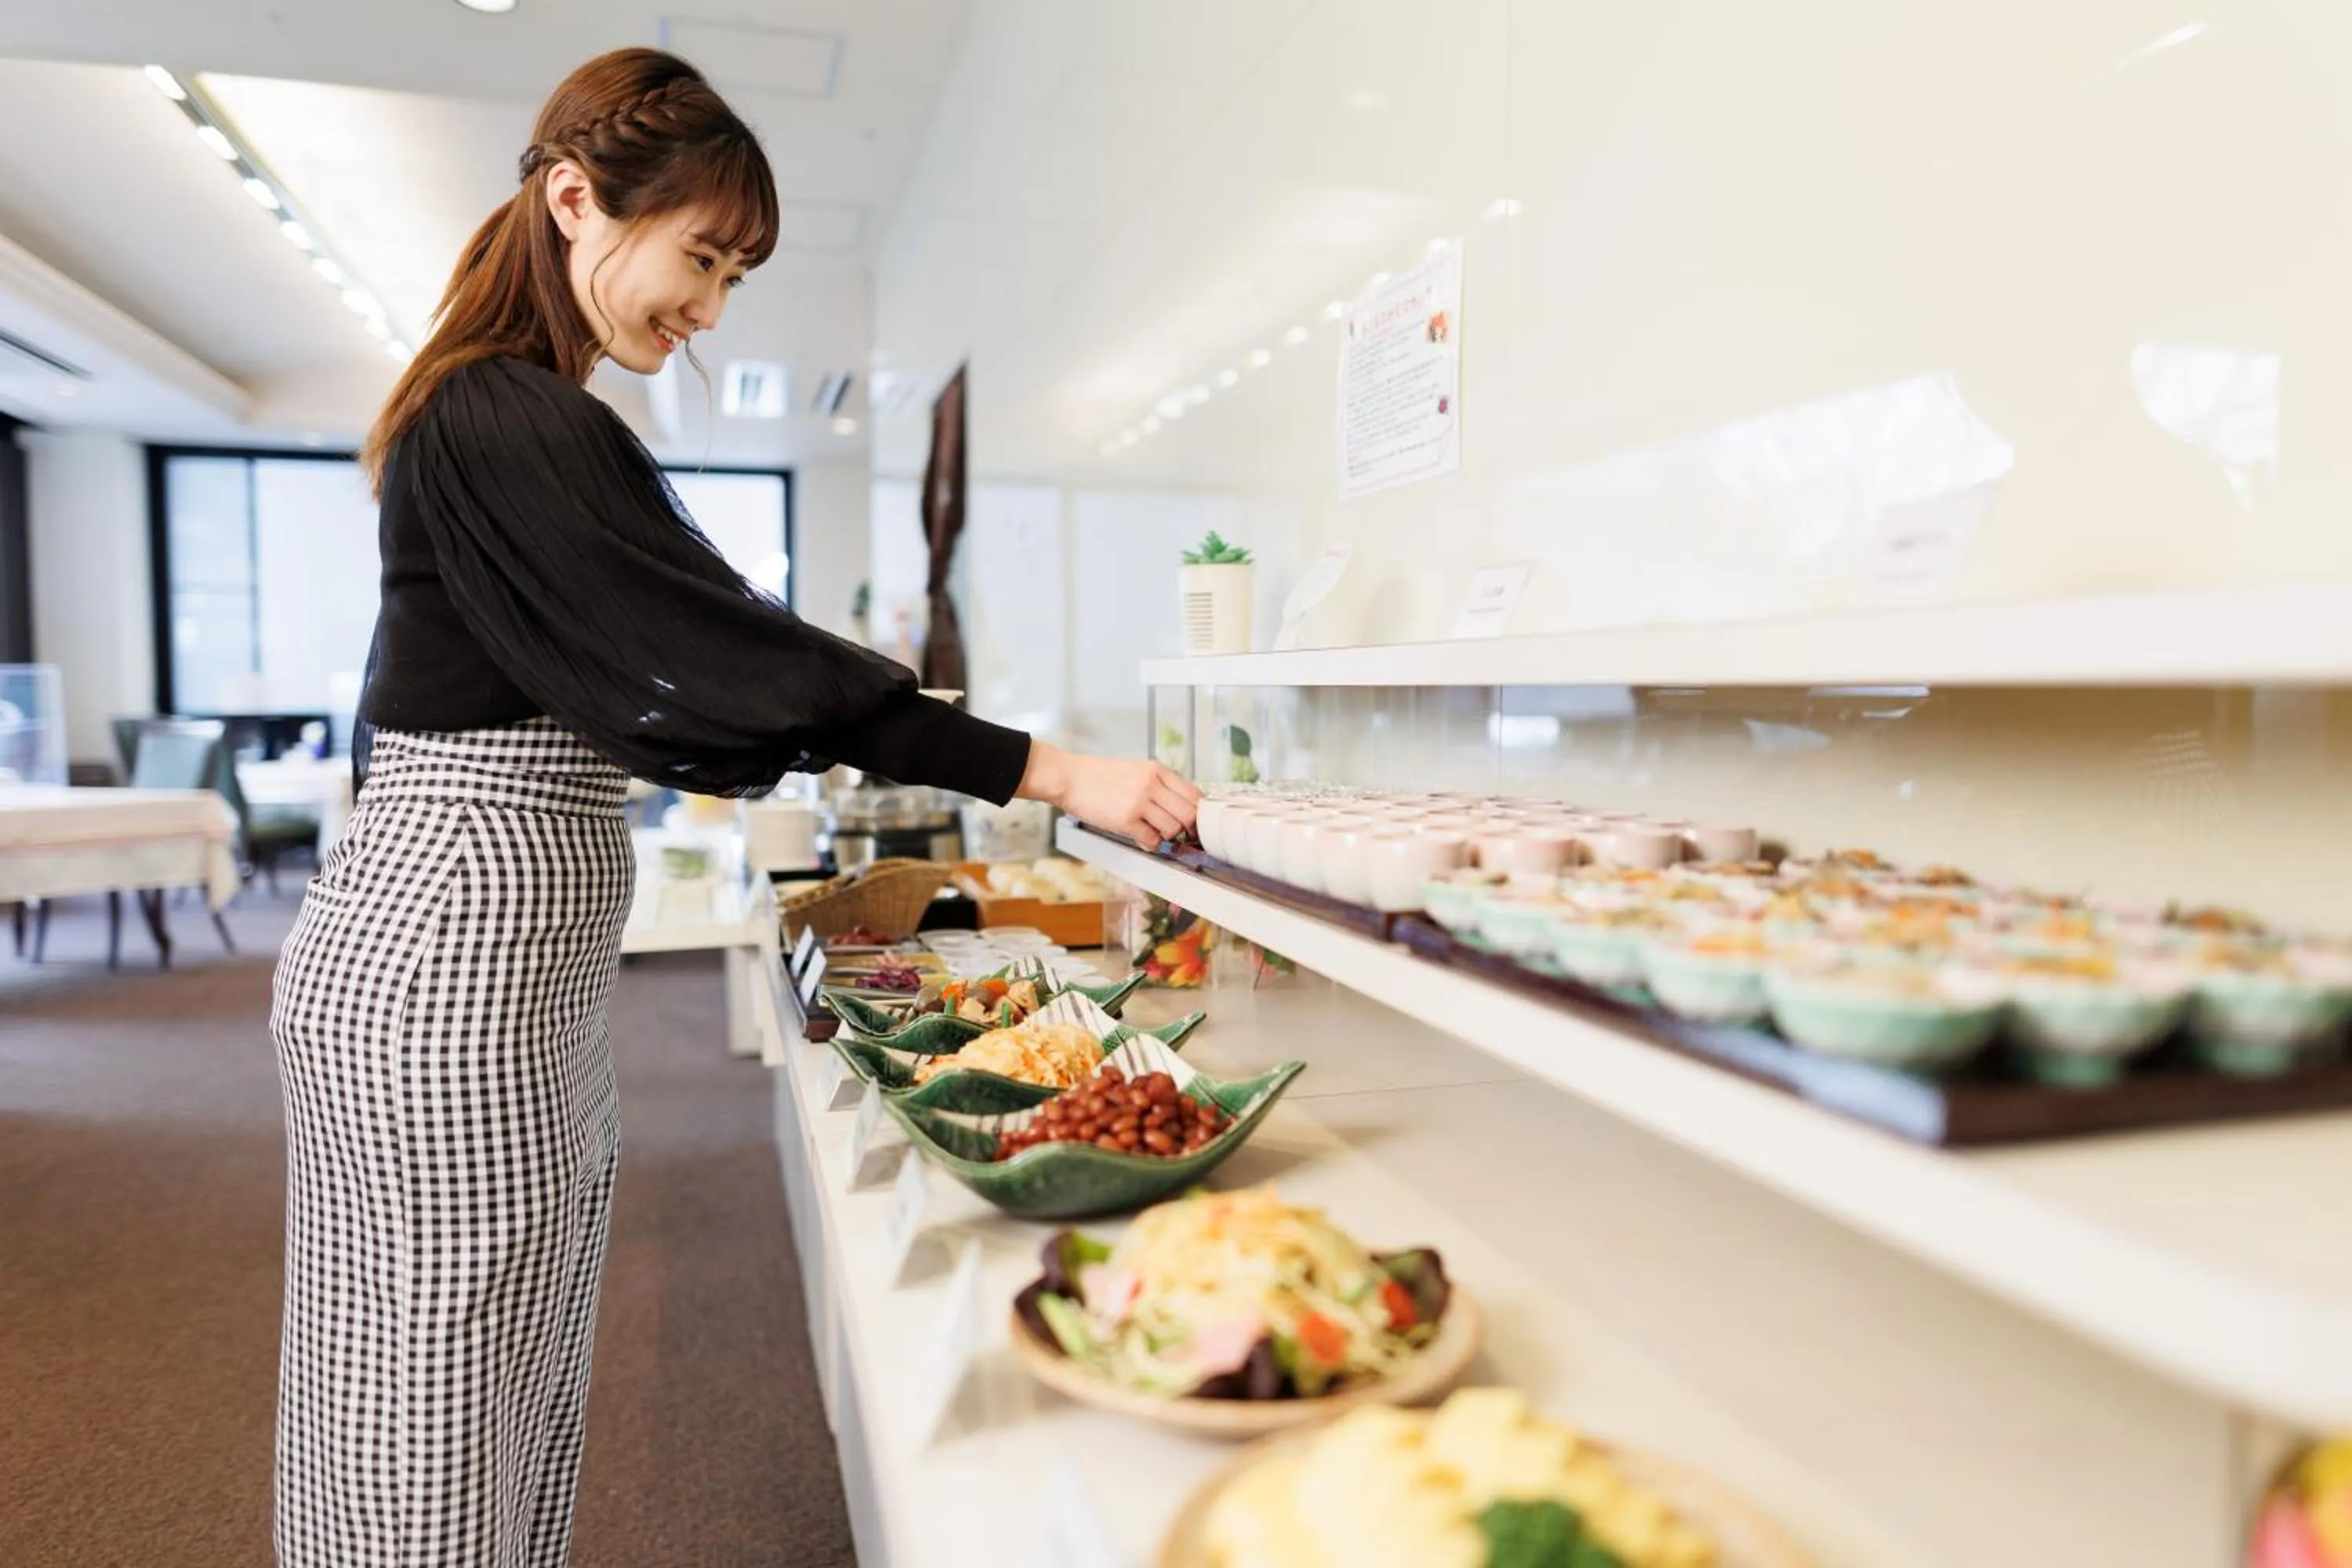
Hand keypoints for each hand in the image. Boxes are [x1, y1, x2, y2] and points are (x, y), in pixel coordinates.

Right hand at [1018, 741, 1201, 848]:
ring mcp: (1139, 802)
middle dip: (1188, 829)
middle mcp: (1152, 784)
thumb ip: (1159, 785)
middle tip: (1182, 835)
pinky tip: (1142, 838)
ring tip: (1155, 834)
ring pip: (1173, 829)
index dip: (1199, 814)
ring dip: (1167, 837)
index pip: (1194, 795)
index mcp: (1157, 770)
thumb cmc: (1099, 775)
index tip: (1196, 823)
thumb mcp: (1136, 770)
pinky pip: (1152, 840)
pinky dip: (1151, 845)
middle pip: (1189, 814)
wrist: (1070, 778)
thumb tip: (1180, 808)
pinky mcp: (1126, 820)